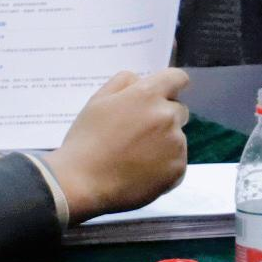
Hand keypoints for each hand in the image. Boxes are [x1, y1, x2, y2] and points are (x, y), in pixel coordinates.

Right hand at [45, 69, 190, 223]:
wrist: (83, 183)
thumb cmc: (86, 140)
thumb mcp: (97, 101)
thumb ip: (123, 82)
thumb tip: (140, 80)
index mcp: (148, 95)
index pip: (178, 78)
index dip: (171, 85)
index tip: (164, 94)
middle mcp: (167, 116)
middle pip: (179, 110)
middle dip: (164, 116)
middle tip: (139, 133)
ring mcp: (175, 144)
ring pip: (178, 137)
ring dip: (164, 142)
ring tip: (136, 157)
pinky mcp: (178, 169)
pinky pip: (177, 161)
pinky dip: (164, 166)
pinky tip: (142, 171)